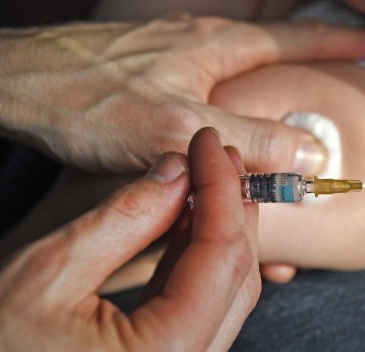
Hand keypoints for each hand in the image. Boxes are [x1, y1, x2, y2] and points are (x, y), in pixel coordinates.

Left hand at [0, 14, 364, 174]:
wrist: (22, 85)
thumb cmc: (90, 101)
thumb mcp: (179, 129)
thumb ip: (250, 141)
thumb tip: (312, 153)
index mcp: (220, 46)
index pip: (303, 39)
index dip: (350, 44)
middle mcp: (205, 42)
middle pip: (280, 50)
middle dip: (321, 62)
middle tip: (353, 75)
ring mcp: (181, 54)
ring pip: (247, 71)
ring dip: (279, 88)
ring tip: (301, 109)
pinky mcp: (159, 71)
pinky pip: (216, 84)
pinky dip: (240, 101)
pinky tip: (235, 121)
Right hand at [0, 127, 259, 350]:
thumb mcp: (47, 274)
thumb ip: (124, 219)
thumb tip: (178, 172)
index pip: (222, 254)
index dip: (221, 187)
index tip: (208, 142)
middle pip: (236, 272)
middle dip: (230, 204)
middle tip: (213, 154)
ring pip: (228, 287)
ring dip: (220, 226)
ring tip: (204, 178)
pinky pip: (205, 301)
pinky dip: (201, 254)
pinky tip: (188, 218)